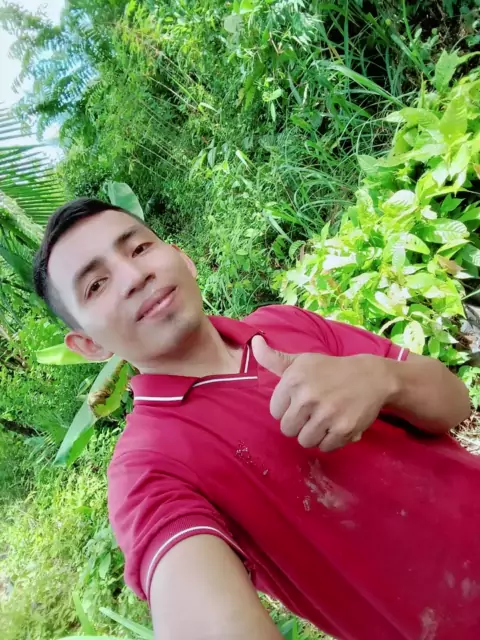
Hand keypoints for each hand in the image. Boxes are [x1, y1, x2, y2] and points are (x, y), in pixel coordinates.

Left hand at [252, 336, 393, 451]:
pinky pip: (325, 447)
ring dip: (313, 434)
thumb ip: (274, 358)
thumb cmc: (330, 369)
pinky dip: (330, 441)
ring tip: (324, 420)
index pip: (275, 412)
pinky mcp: (344, 429)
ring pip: (305, 441)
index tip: (301, 401)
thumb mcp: (301, 361)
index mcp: (293, 380)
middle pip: (287, 429)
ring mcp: (326, 414)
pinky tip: (336, 425)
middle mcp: (308, 397)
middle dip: (299, 424)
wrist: (371, 376)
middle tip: (313, 412)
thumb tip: (254, 343)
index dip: (287, 408)